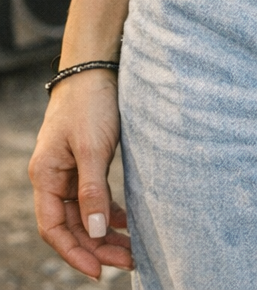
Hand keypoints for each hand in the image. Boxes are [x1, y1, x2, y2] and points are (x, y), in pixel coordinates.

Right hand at [29, 70, 133, 280]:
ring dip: (104, 232)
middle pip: (71, 225)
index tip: (99, 271)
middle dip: (96, 247)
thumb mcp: (93, 147)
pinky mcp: (86, 161)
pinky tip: (125, 222)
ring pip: (84, 213)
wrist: (97, 66)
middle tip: (127, 262)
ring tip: (131, 250)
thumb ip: (93, 191)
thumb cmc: (90, 102)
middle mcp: (54, 176)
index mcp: (46, 175)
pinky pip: (93, 196)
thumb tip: (96, 232)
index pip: (54, 228)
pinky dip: (108, 211)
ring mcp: (69, 169)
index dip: (74, 253)